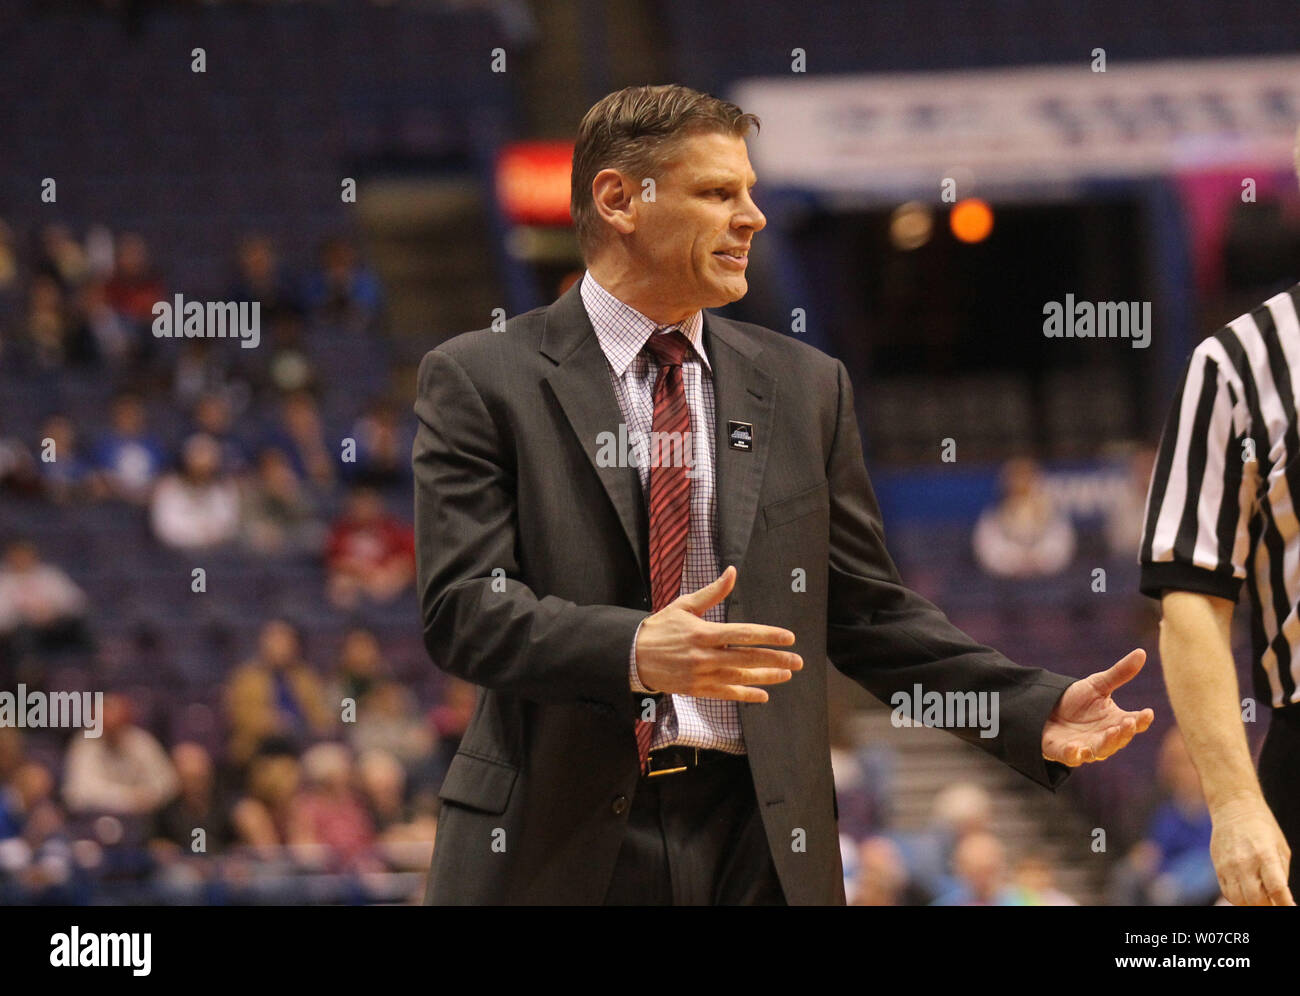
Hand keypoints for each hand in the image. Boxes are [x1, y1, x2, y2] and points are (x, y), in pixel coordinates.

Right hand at [634, 565, 801, 701]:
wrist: (633, 655)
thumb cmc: (661, 627)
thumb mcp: (685, 606)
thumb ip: (713, 592)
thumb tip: (732, 571)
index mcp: (704, 632)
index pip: (743, 634)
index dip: (768, 636)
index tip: (788, 637)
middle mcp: (705, 656)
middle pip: (747, 658)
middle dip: (776, 659)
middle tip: (798, 661)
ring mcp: (701, 675)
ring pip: (740, 677)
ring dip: (766, 677)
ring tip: (786, 674)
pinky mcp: (697, 689)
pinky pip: (726, 694)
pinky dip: (746, 695)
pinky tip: (763, 695)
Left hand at [1041, 649, 1153, 765]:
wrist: (1044, 709)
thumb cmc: (1076, 700)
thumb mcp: (1097, 684)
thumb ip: (1120, 673)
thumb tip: (1142, 652)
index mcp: (1115, 722)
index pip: (1134, 723)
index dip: (1142, 720)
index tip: (1148, 712)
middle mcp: (1104, 738)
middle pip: (1119, 739)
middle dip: (1124, 732)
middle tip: (1129, 722)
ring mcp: (1085, 747)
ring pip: (1099, 750)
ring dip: (1107, 743)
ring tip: (1112, 731)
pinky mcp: (1062, 751)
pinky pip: (1071, 757)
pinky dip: (1074, 755)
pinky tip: (1077, 749)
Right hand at [1210, 796, 1293, 904]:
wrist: (1233, 807)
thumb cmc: (1262, 827)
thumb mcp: (1280, 848)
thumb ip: (1281, 874)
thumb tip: (1280, 898)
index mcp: (1265, 855)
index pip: (1276, 889)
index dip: (1285, 904)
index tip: (1290, 908)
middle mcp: (1244, 862)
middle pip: (1256, 900)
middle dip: (1268, 906)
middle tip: (1275, 903)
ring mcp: (1228, 865)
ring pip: (1239, 900)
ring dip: (1252, 904)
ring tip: (1261, 900)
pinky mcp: (1218, 867)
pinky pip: (1227, 892)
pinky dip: (1239, 899)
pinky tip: (1248, 894)